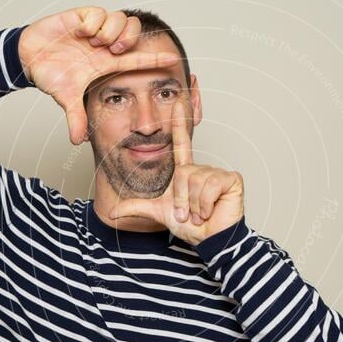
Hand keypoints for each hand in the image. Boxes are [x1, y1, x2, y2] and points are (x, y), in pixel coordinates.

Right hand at [18, 6, 180, 144]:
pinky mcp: (82, 16)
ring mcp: (96, 30)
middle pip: (134, 32)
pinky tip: (81, 32)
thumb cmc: (50, 74)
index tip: (174, 59)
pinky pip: (99, 12)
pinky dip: (93, 23)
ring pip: (120, 19)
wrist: (28, 57)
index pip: (138, 60)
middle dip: (129, 39)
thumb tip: (77, 141)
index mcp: (107, 63)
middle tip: (114, 50)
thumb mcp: (66, 98)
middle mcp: (105, 45)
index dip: (156, 59)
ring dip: (109, 32)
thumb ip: (75, 117)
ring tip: (94, 43)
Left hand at [108, 100, 243, 246]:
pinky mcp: (231, 179)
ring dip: (193, 204)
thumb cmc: (190, 225)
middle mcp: (201, 168)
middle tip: (188, 213)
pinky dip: (206, 204)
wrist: (209, 240)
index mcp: (186, 171)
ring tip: (200, 213)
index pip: (182, 142)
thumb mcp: (158, 212)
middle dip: (181, 199)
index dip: (179, 122)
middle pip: (183, 174)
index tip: (178, 100)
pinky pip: (211, 186)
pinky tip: (211, 210)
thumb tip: (111, 212)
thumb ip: (136, 208)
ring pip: (196, 181)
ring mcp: (217, 172)